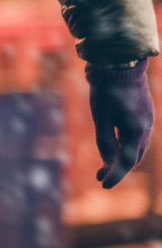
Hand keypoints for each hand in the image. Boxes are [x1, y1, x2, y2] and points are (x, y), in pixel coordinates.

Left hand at [88, 59, 152, 188]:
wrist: (120, 63)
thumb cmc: (106, 89)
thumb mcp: (100, 116)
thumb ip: (105, 140)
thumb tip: (108, 161)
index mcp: (135, 130)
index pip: (126, 161)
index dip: (115, 175)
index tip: (103, 184)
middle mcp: (145, 128)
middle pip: (134, 156)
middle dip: (118, 168)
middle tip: (100, 177)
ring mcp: (146, 120)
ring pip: (137, 147)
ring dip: (123, 157)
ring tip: (106, 165)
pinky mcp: (144, 113)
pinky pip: (137, 136)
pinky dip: (126, 145)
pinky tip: (115, 146)